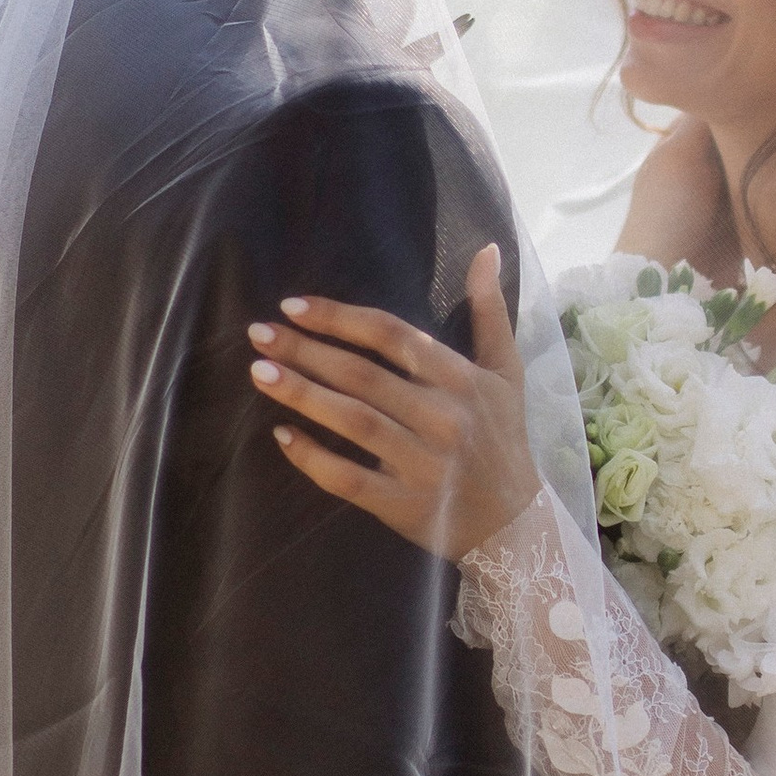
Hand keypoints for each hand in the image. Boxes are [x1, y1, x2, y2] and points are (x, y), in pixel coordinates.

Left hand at [249, 246, 540, 561]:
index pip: (392, 336)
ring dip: (303, 394)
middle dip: (306, 351)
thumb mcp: (506, 372)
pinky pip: (349, 478)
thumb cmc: (504, 438)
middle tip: (260, 334)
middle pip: (363, 376)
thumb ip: (490, 310)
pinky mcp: (404, 505)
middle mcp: (444, 417)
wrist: (516, 526)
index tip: (293, 306)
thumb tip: (486, 250)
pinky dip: (313, 457)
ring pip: (353, 422)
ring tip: (260, 372)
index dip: (339, 318)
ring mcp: (423, 464)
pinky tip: (282, 435)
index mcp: (462, 379)